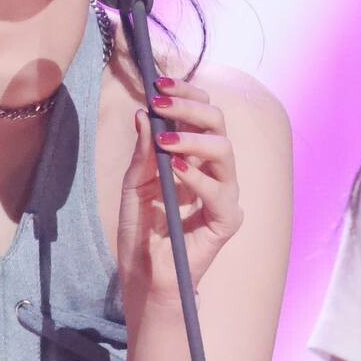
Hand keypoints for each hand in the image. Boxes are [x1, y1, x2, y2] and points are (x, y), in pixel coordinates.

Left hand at [117, 75, 243, 314]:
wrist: (143, 275)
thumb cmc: (141, 231)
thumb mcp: (134, 184)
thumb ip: (142, 152)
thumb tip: (143, 114)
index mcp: (193, 159)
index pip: (202, 115)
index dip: (186, 95)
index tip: (158, 85)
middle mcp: (212, 173)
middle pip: (218, 125)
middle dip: (191, 108)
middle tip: (161, 103)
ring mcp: (223, 196)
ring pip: (224, 152)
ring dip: (193, 139)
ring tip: (166, 140)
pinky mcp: (226, 222)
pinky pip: (221, 194)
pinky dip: (199, 180)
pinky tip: (177, 171)